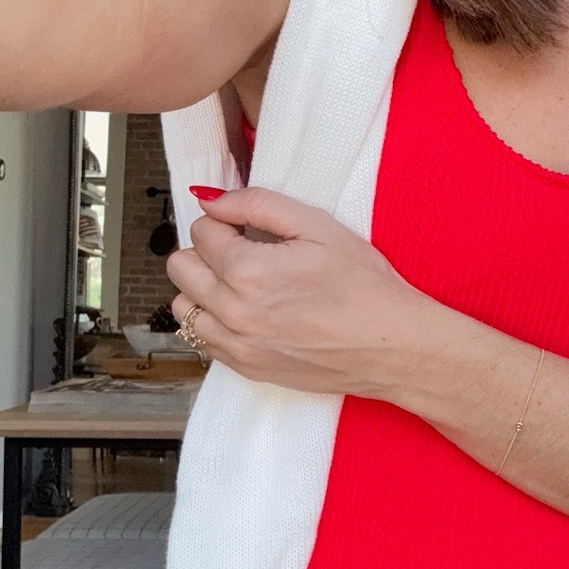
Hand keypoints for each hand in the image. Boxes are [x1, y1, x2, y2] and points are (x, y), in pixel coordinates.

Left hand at [165, 186, 433, 397]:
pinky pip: (201, 339)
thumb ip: (257, 204)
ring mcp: (236, 344)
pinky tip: (248, 311)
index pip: (200, 230)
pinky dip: (215, 320)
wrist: (389, 345)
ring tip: (242, 283)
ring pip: (183, 306)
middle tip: (242, 250)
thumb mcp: (318, 226)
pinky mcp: (245, 367)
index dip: (226, 221)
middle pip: (179, 267)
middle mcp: (233, 311)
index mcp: (247, 270)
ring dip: (204, 288)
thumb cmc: (364, 287)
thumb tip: (213, 201)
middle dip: (206, 251)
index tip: (249, 227)